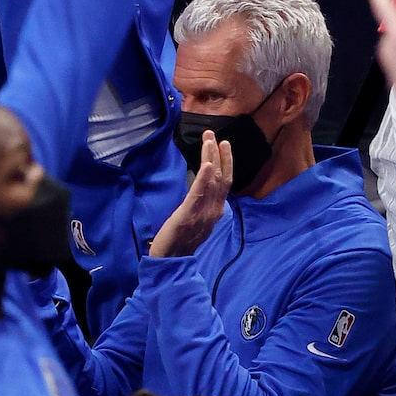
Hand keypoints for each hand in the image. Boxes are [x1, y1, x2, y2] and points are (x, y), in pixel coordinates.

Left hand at [149, 130, 231, 256]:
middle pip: (221, 178)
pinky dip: (204, 178)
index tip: (222, 143)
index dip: (225, 162)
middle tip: (213, 134)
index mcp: (215, 211)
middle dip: (219, 154)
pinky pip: (199, 194)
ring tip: (210, 140)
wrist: (170, 261)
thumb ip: (203, 205)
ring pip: (212, 181)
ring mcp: (203, 213)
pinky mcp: (189, 215)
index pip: (224, 182)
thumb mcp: (196, 220)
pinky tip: (206, 165)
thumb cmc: (181, 241)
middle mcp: (213, 211)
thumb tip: (206, 188)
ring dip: (212, 159)